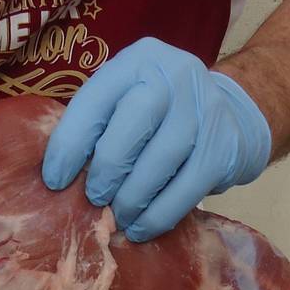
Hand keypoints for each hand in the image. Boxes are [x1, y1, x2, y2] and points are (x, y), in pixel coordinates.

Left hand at [42, 37, 271, 241]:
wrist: (233, 117)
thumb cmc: (161, 115)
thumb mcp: (129, 101)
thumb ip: (100, 126)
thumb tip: (62, 179)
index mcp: (138, 61)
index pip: (96, 99)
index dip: (71, 143)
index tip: (55, 180)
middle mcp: (175, 75)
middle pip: (135, 121)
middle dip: (108, 167)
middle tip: (95, 199)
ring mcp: (206, 108)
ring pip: (163, 157)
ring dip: (134, 197)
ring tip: (119, 218)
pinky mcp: (225, 146)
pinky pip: (188, 186)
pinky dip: (160, 214)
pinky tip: (143, 228)